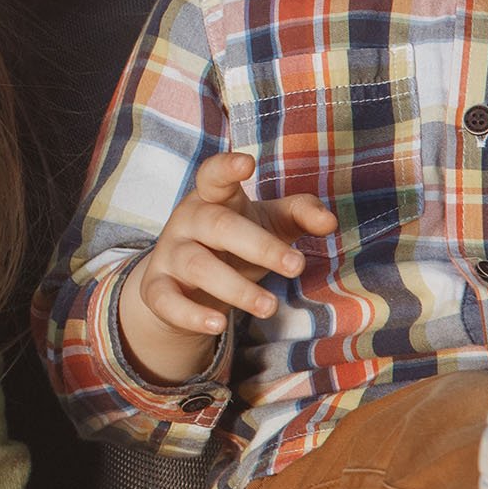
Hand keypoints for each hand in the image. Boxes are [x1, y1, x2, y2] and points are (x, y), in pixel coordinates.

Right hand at [115, 150, 337, 385]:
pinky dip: (191, 315)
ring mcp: (170, 254)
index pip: (213, 175)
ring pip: (198, 266)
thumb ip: (300, 214)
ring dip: (236, 288)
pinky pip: (168, 301)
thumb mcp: (269, 223)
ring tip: (270, 307)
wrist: (184, 282)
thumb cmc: (235, 243)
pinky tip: (217, 325)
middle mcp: (187, 221)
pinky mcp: (157, 289)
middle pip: (218, 225)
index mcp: (212, 197)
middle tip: (296, 265)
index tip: (248, 163)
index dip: (227, 167)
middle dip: (258, 245)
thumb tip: (330, 222)